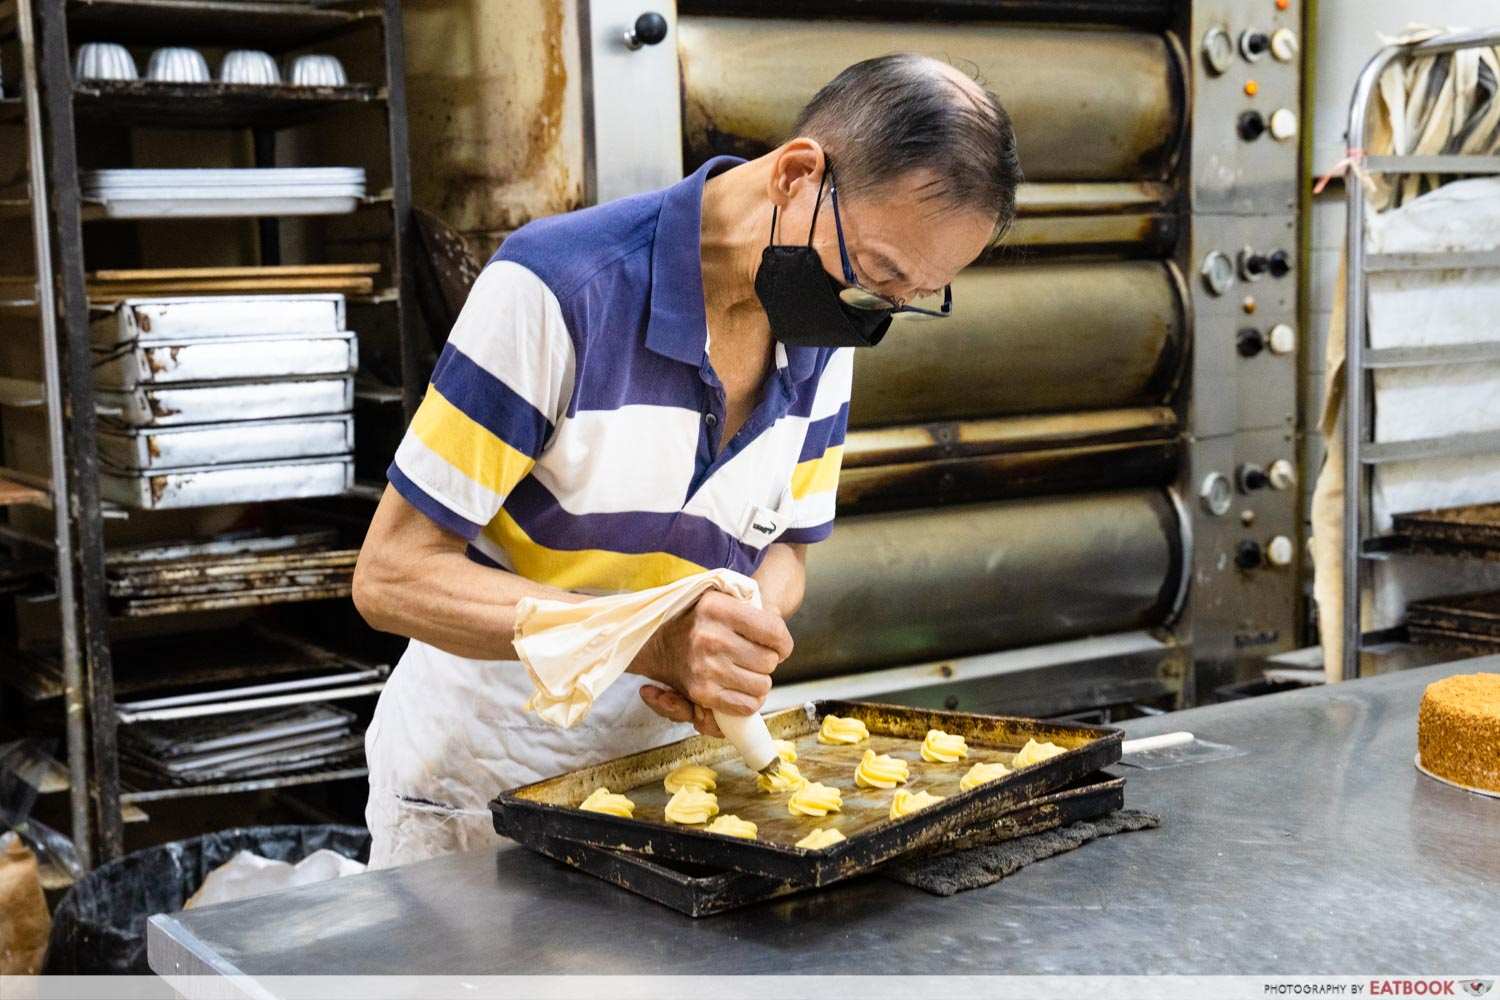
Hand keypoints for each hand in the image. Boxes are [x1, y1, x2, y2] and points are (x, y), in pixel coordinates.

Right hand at [632, 591, 793, 736]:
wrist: (657, 641)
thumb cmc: (699, 619)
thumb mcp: (719, 596)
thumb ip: (751, 601)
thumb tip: (777, 628)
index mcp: (716, 607)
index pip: (774, 631)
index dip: (784, 643)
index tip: (779, 646)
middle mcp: (709, 637)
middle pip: (769, 661)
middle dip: (768, 661)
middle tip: (755, 656)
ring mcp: (703, 667)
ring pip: (761, 685)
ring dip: (759, 681)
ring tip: (746, 670)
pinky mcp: (700, 692)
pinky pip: (746, 705)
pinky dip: (750, 700)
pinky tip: (742, 687)